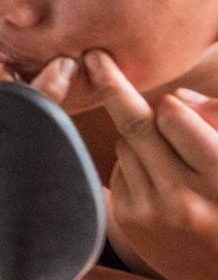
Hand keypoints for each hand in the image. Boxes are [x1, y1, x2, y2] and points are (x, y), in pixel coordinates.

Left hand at [89, 50, 217, 279]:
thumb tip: (176, 97)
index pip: (174, 117)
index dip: (171, 105)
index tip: (160, 92)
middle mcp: (183, 196)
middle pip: (138, 126)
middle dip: (116, 88)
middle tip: (95, 57)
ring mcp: (152, 212)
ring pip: (127, 145)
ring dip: (140, 138)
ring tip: (171, 159)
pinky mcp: (130, 221)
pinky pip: (121, 169)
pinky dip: (134, 164)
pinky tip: (160, 181)